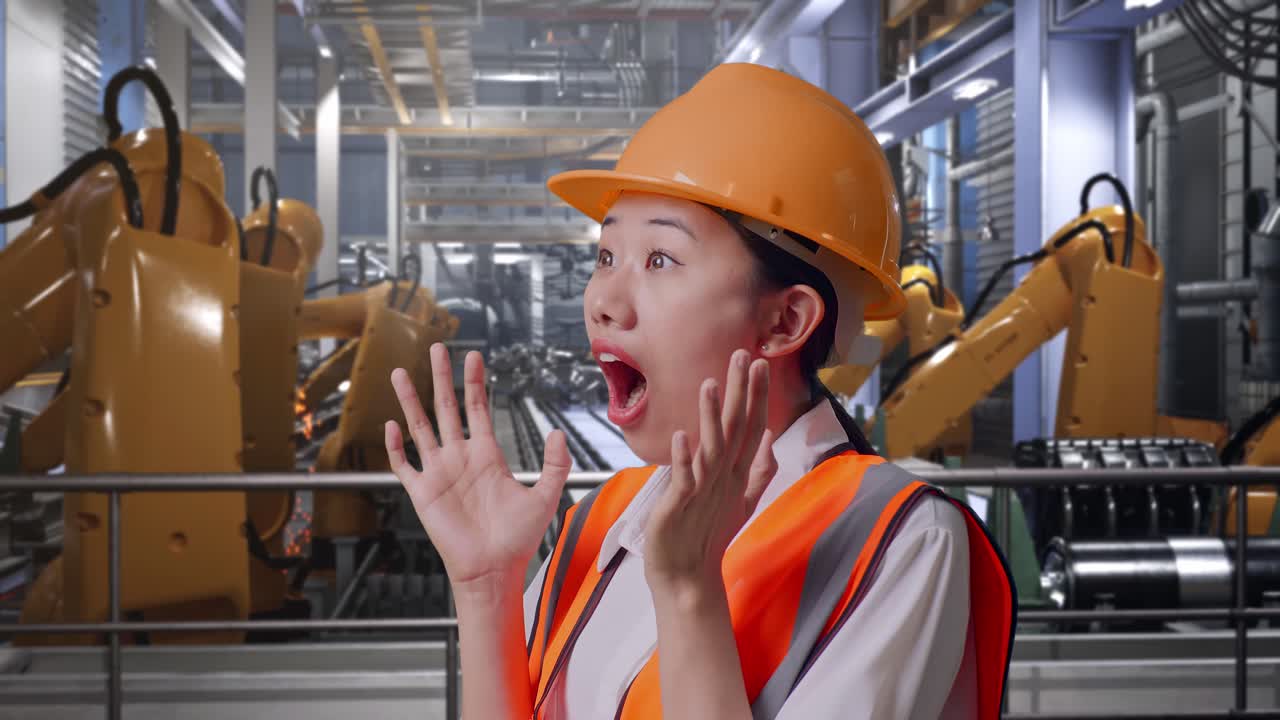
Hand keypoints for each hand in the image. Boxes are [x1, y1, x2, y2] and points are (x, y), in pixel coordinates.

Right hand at [385, 343, 571, 596]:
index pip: (478, 408)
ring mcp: (439, 473)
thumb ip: (555, 465)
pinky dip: (396, 445)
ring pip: (420, 427)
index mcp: (487, 454)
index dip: (475, 382)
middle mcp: (460, 457)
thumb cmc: (517, 538)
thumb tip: (558, 433)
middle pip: (446, 407)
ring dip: (410, 399)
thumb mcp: (545, 497)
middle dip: (442, 377)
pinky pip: (404, 464)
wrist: (493, 569)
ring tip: (401, 372)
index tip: (473, 355)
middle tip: (437, 348)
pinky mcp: (423, 493)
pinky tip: (390, 424)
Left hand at [643, 349, 776, 594]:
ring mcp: (703, 491)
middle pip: (736, 430)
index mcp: (736, 474)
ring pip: (711, 448)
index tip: (760, 362)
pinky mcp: (680, 505)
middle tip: (744, 357)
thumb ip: (759, 470)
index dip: (756, 396)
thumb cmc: (708, 535)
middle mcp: (724, 478)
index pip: (752, 428)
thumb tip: (771, 439)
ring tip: (709, 384)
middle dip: (741, 393)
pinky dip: (683, 458)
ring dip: (711, 417)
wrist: (687, 576)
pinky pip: (683, 478)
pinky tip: (682, 435)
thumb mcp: (740, 500)